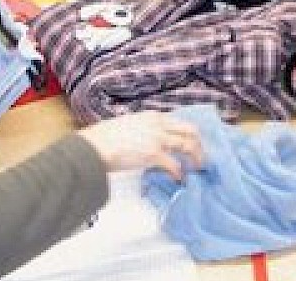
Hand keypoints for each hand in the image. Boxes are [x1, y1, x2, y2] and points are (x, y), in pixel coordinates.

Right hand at [78, 111, 203, 179]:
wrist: (94, 146)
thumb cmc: (106, 137)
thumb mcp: (130, 125)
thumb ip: (144, 130)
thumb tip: (150, 142)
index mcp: (153, 116)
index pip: (180, 122)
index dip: (190, 135)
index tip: (193, 144)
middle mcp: (159, 124)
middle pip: (190, 131)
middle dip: (199, 145)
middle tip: (201, 158)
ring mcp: (157, 138)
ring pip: (187, 145)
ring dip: (195, 158)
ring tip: (196, 169)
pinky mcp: (153, 154)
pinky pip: (174, 165)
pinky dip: (179, 173)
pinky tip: (179, 180)